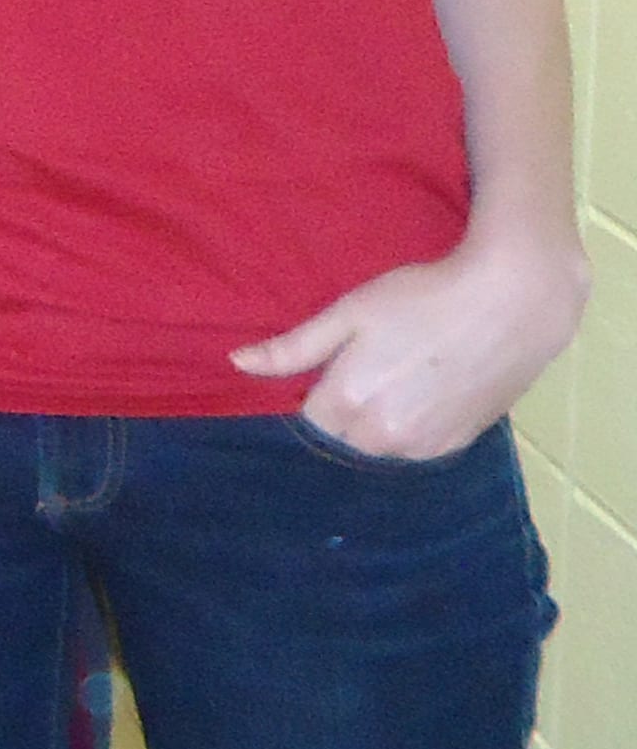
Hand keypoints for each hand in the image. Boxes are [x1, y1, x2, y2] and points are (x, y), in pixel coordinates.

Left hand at [232, 227, 587, 458]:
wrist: (511, 305)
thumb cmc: (421, 299)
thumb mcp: (348, 314)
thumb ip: (293, 348)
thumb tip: (237, 363)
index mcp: (347, 403)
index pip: (307, 421)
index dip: (312, 395)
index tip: (328, 370)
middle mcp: (382, 436)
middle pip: (342, 438)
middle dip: (342, 411)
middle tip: (370, 366)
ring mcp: (423, 446)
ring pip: (378, 447)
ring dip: (376, 424)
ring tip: (400, 376)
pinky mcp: (458, 444)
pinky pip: (416, 449)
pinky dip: (411, 429)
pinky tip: (425, 392)